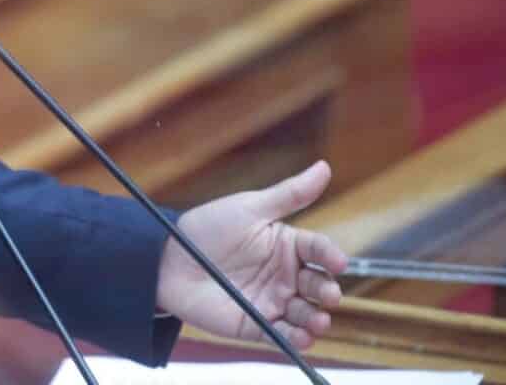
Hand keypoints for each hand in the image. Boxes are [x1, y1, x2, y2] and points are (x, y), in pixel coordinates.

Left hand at [154, 160, 349, 348]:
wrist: (168, 259)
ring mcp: (272, 301)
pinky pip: (281, 335)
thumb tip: (325, 166)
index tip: (338, 262)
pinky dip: (295, 339)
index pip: (319, 250)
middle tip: (328, 294)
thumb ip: (289, 194)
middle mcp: (285, 275)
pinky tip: (302, 338)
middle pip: (317, 285)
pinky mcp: (255, 324)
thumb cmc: (207, 228)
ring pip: (305, 314)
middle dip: (327, 291)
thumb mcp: (249, 208)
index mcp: (287, 245)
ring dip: (316, 319)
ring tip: (317, 320)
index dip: (331, 256)